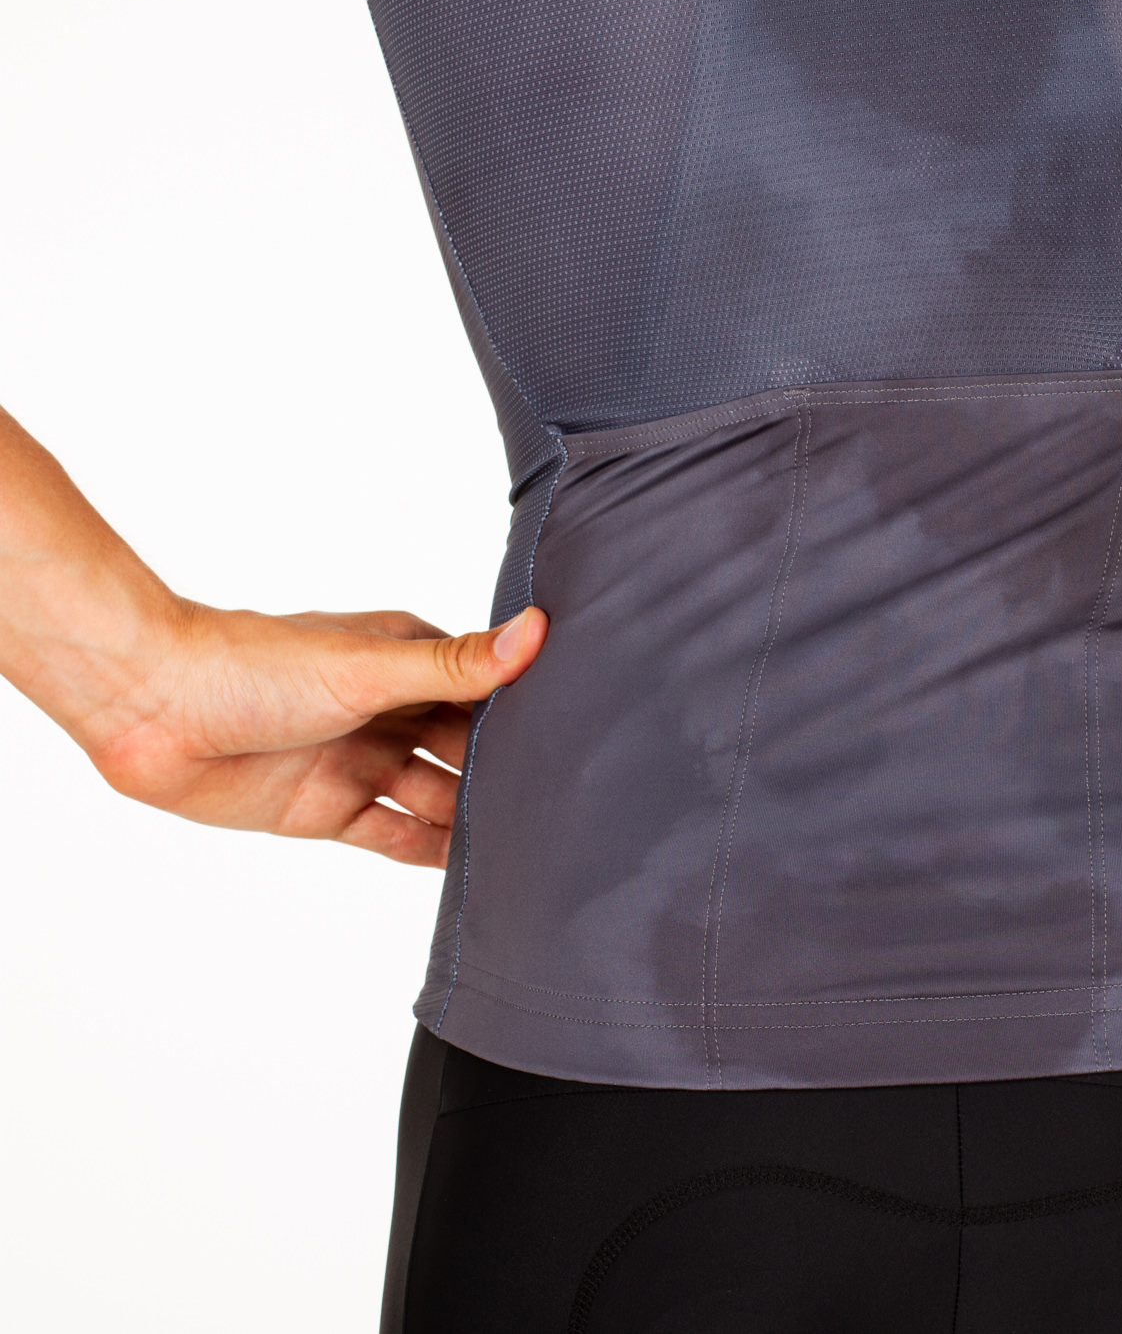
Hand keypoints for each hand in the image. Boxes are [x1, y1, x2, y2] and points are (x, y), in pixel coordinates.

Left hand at [80, 603, 547, 867]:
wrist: (151, 707)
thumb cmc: (252, 665)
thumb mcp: (371, 667)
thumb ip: (457, 665)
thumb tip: (537, 630)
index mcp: (408, 659)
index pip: (487, 690)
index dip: (532, 715)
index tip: (587, 737)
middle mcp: (391, 708)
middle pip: (469, 750)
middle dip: (511, 775)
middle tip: (574, 806)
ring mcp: (362, 759)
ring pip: (438, 796)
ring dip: (477, 819)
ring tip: (536, 847)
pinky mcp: (329, 807)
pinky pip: (395, 834)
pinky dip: (433, 853)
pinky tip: (475, 872)